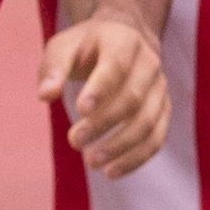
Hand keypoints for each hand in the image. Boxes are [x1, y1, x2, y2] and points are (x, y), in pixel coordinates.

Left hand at [41, 14, 168, 177]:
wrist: (125, 37)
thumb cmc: (87, 46)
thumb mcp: (64, 46)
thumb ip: (53, 69)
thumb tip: (45, 96)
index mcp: (123, 40)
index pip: (117, 65)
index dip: (101, 89)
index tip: (80, 110)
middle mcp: (149, 63)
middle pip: (132, 98)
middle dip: (104, 123)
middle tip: (74, 141)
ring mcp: (159, 87)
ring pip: (147, 121)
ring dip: (121, 146)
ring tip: (91, 162)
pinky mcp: (163, 109)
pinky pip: (156, 137)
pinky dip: (136, 158)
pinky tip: (112, 172)